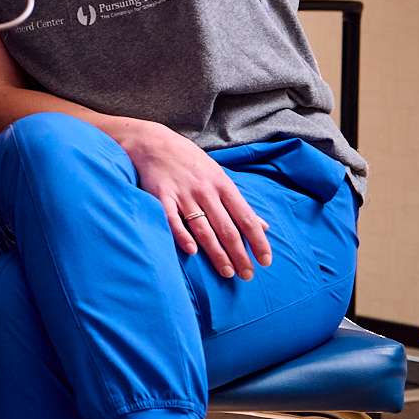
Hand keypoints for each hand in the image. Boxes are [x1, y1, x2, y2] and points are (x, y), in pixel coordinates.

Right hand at [113, 118, 272, 280]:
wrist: (153, 142)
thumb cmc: (189, 161)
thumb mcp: (219, 176)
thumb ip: (239, 203)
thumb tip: (263, 225)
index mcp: (223, 186)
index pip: (246, 218)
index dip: (258, 241)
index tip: (265, 261)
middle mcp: (206, 191)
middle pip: (227, 228)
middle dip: (239, 254)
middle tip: (247, 275)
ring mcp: (183, 194)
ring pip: (203, 228)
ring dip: (217, 252)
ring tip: (226, 272)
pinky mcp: (161, 197)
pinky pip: (173, 219)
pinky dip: (182, 235)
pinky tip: (192, 251)